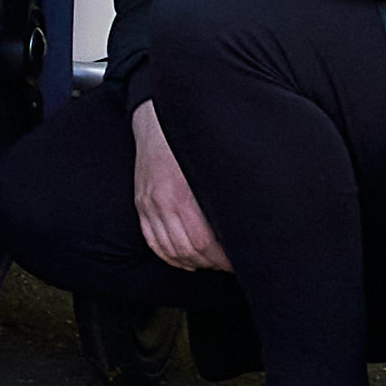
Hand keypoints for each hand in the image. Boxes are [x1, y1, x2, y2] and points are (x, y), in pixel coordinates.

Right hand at [130, 100, 227, 277]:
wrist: (157, 122)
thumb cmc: (188, 142)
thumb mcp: (210, 169)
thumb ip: (222, 197)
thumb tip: (244, 226)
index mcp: (180, 195)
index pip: (203, 242)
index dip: (223, 258)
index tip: (238, 260)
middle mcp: (160, 203)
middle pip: (187, 251)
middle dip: (212, 262)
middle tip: (230, 263)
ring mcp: (148, 205)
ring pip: (170, 250)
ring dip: (193, 261)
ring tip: (213, 262)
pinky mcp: (141, 205)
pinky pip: (153, 242)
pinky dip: (170, 256)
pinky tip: (187, 259)